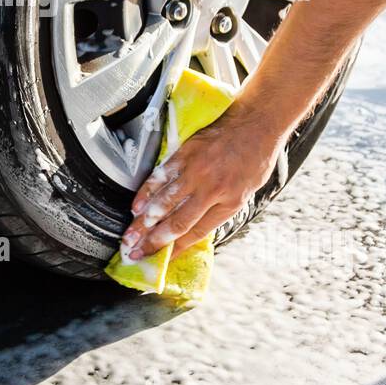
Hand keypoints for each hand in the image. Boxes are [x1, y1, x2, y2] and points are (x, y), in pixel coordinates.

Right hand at [120, 100, 288, 260]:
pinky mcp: (185, 154)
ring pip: (163, 201)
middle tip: (135, 252)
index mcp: (228, 203)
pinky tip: (136, 205)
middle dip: (152, 240)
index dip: (176, 248)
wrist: (255, 125)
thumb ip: (220, 209)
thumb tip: (194, 225)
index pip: (196, 232)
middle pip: (175, 221)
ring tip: (130, 235)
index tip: (161, 258)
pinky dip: (146, 193)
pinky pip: (160, 176)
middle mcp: (210, 190)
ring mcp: (195, 171)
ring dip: (143, 221)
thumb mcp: (245, 192)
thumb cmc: (254, 159)